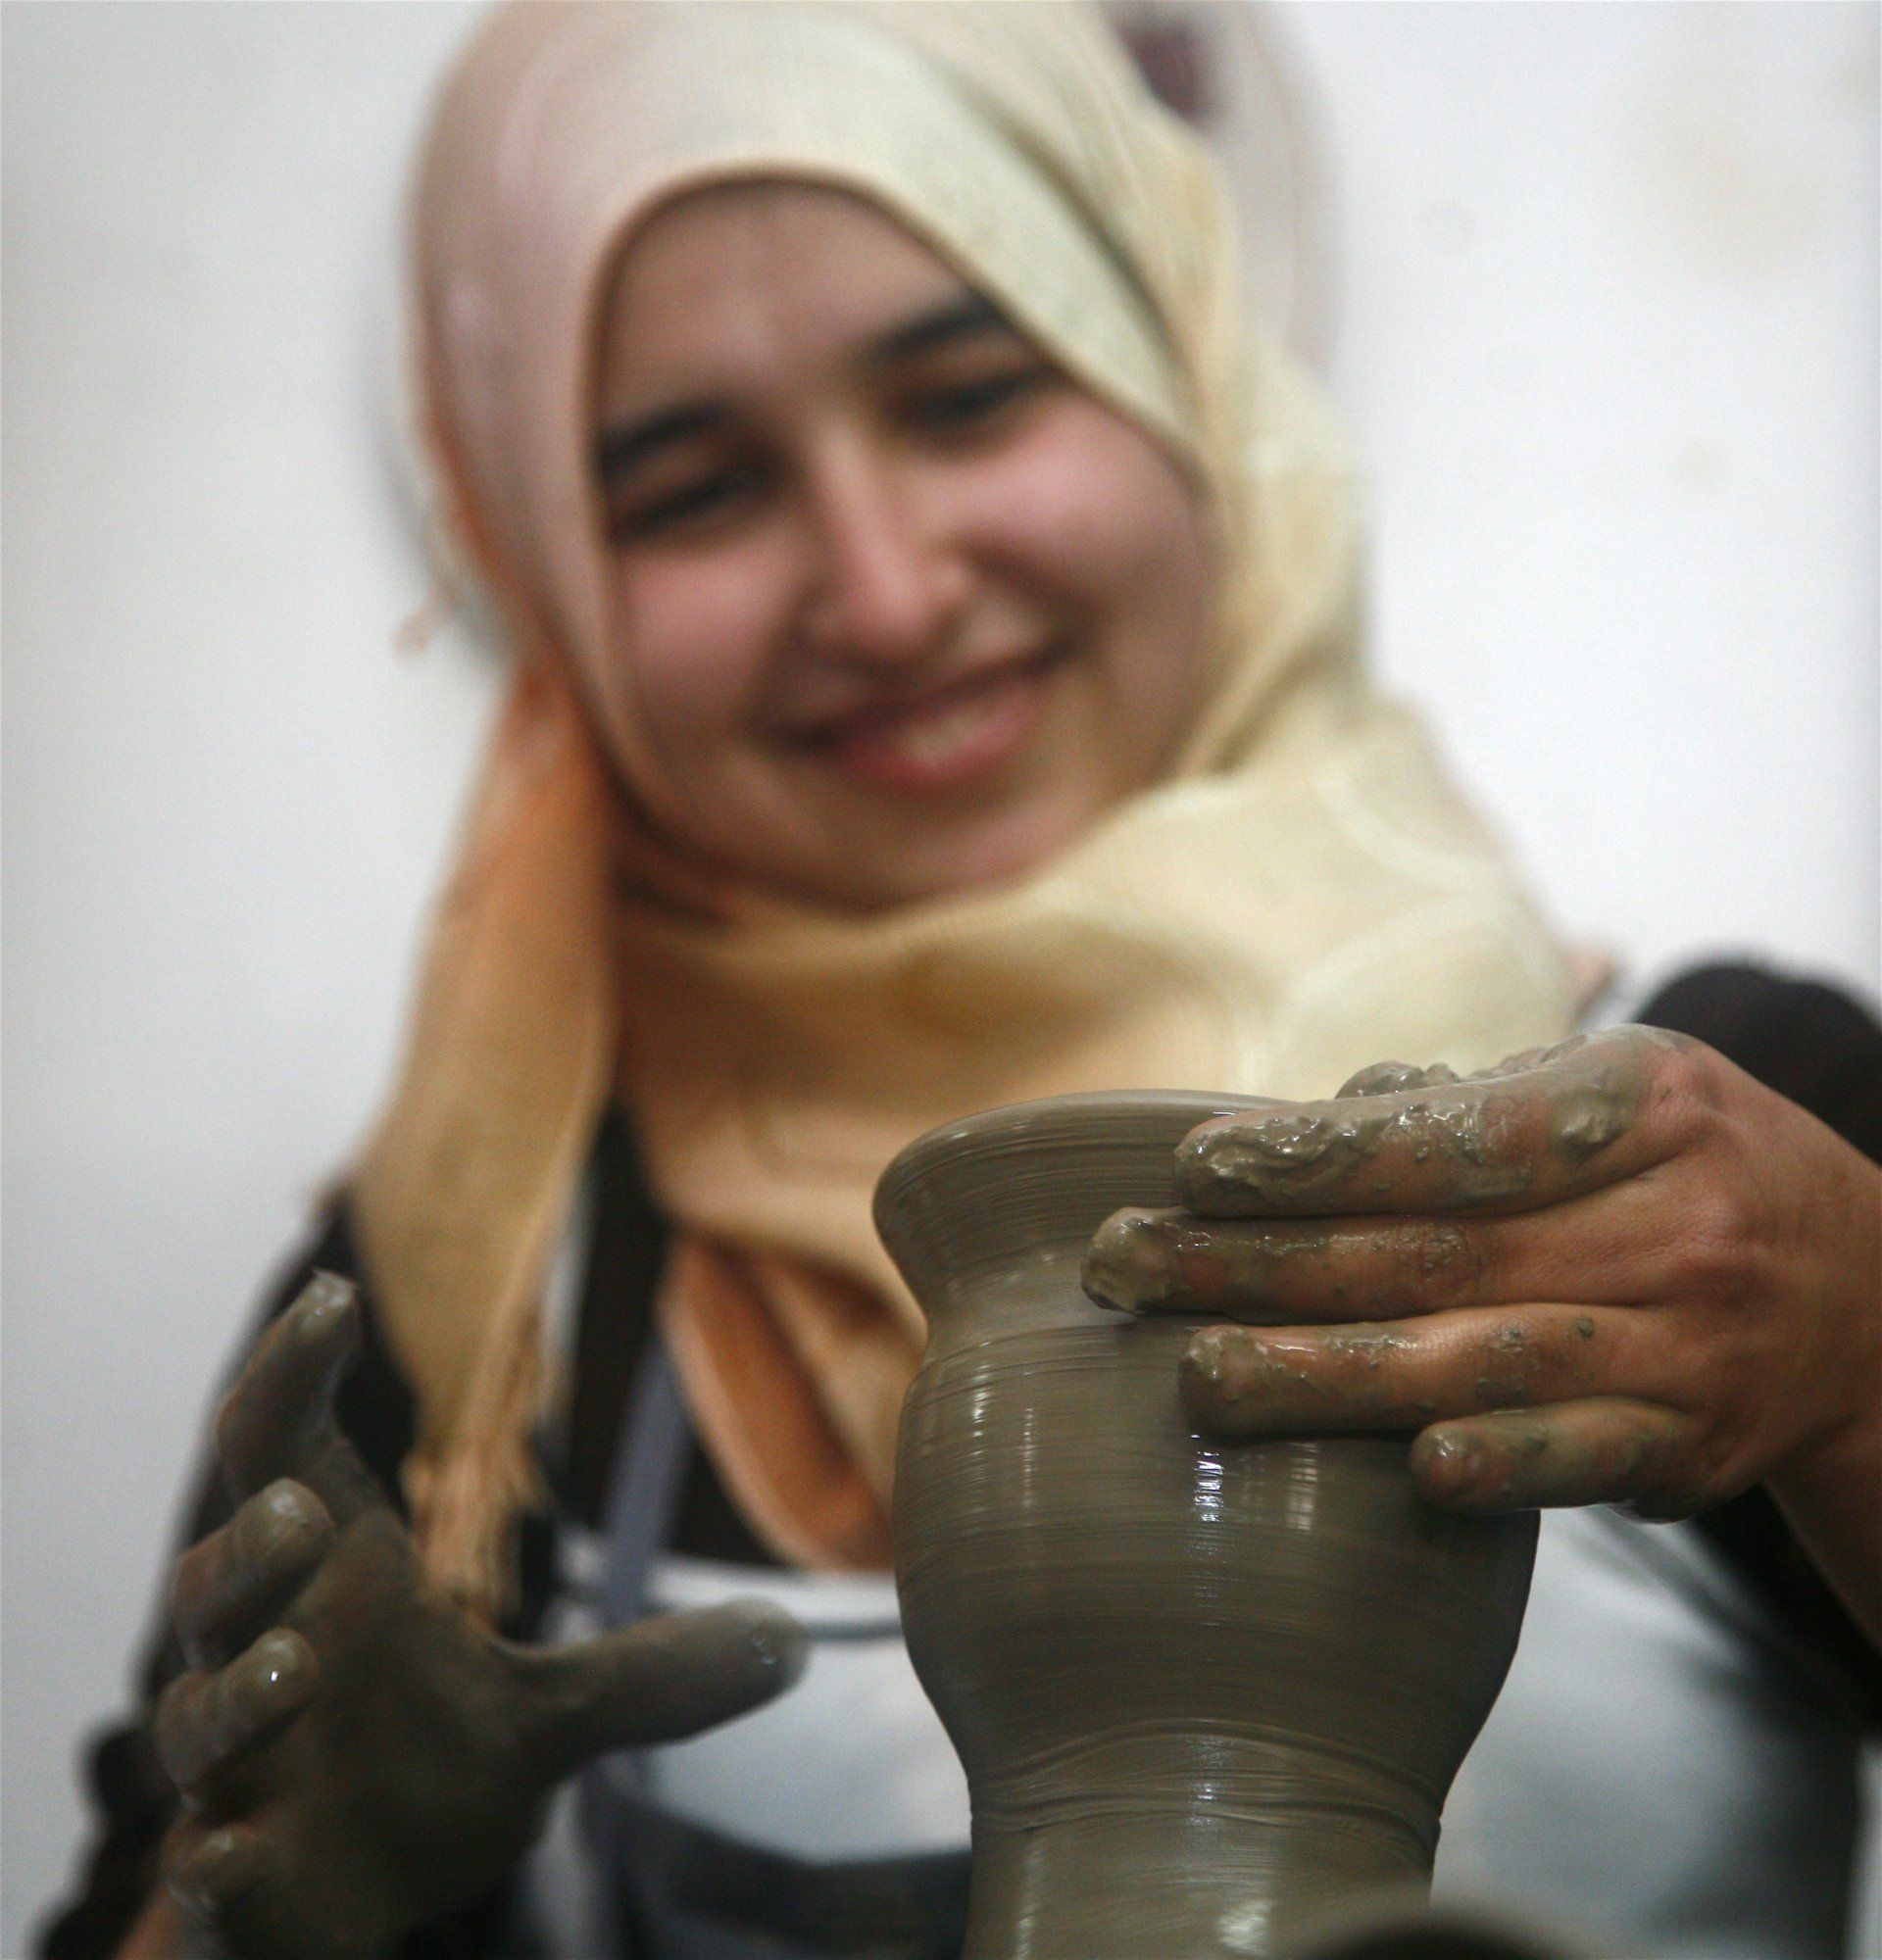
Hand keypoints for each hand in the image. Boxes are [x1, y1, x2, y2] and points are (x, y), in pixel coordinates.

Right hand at [152, 1275, 804, 1959]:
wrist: (354, 1910)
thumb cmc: (424, 1772)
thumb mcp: (552, 1720)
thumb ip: (654, 1677)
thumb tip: (796, 1640)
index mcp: (332, 1583)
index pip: (282, 1451)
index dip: (290, 1376)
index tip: (331, 1297)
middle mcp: (261, 1654)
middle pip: (219, 1576)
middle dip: (251, 1544)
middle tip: (302, 1509)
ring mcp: (232, 1771)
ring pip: (198, 1712)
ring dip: (237, 1686)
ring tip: (298, 1667)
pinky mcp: (224, 1874)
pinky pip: (200, 1862)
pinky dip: (212, 1858)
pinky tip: (226, 1855)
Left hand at [1084, 1028, 1881, 1528]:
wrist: (1868, 1304)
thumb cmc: (1692, 1171)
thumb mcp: (1619, 1091)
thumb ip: (1476, 1104)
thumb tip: (1327, 1115)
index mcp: (1644, 1105)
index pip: (1456, 1135)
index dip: (1318, 1156)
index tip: (1193, 1171)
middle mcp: (1672, 1221)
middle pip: (1436, 1250)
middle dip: (1261, 1263)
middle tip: (1124, 1269)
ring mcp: (1688, 1344)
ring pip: (1483, 1359)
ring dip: (1328, 1373)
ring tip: (1197, 1379)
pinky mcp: (1687, 1446)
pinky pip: (1582, 1457)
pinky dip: (1501, 1465)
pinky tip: (1405, 1466)